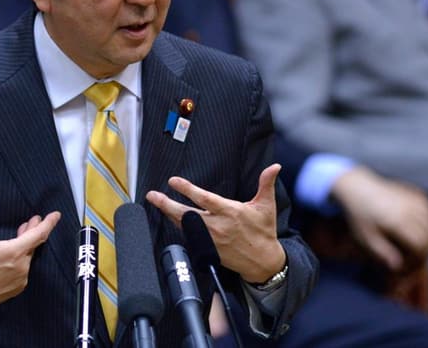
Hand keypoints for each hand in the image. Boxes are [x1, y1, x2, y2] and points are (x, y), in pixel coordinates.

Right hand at [0, 193, 60, 322]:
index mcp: (14, 252)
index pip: (39, 234)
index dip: (49, 223)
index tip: (56, 215)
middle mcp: (21, 267)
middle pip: (34, 244)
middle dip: (34, 231)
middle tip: (33, 221)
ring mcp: (20, 279)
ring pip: (28, 257)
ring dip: (26, 245)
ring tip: (21, 236)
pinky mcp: (16, 288)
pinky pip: (24, 270)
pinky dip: (22, 259)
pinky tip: (13, 256)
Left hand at [146, 163, 285, 283]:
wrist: (263, 262)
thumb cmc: (264, 232)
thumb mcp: (266, 206)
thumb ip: (266, 184)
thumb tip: (274, 166)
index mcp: (230, 212)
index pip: (204, 198)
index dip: (187, 189)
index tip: (173, 181)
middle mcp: (217, 226)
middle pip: (186, 214)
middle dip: (167, 204)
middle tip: (153, 196)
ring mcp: (210, 239)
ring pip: (184, 225)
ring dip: (169, 214)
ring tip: (157, 203)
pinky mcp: (208, 249)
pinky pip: (189, 237)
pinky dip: (179, 227)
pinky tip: (171, 220)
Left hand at [331, 168, 427, 271]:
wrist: (358, 188)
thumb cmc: (360, 216)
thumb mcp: (366, 238)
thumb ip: (383, 253)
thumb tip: (398, 267)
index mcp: (398, 222)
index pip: (420, 246)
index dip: (416, 259)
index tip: (405, 265)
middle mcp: (409, 210)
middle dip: (424, 251)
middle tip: (411, 259)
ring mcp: (414, 200)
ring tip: (415, 246)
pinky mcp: (416, 194)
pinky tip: (418, 230)